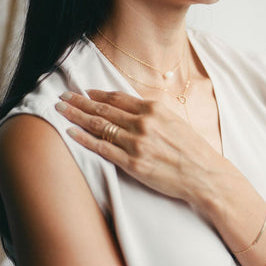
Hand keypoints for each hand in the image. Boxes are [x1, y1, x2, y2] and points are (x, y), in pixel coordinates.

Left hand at [55, 90, 227, 202]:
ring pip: (99, 126)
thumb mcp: (175, 121)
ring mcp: (137, 143)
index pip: (118, 98)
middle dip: (79, 102)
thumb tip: (132, 108)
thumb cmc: (193, 149)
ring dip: (76, 116)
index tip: (84, 92)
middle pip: (103, 109)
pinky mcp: (133, 163)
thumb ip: (153, 113)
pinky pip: (103, 148)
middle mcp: (143, 123)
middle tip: (63, 97)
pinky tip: (71, 133)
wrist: (205, 174)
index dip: (98, 94)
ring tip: (61, 110)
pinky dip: (84, 139)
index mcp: (155, 109)